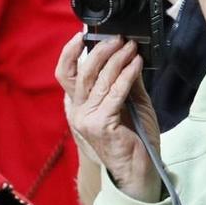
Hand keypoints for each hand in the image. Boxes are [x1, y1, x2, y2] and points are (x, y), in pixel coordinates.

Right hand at [55, 34, 157, 201]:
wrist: (139, 170)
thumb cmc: (134, 137)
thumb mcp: (131, 102)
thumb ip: (125, 80)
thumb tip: (127, 53)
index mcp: (79, 105)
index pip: (66, 74)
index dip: (70, 52)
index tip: (83, 34)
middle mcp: (78, 111)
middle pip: (81, 72)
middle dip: (99, 51)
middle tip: (118, 39)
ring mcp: (87, 119)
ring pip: (99, 80)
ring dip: (117, 60)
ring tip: (132, 48)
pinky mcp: (101, 124)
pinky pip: (114, 93)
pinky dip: (126, 75)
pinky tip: (136, 65)